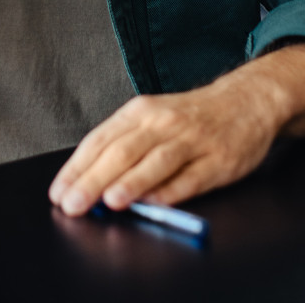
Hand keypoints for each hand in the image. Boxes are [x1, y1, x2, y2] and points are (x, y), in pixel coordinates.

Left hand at [48, 42, 304, 215]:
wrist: (246, 100)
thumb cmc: (190, 116)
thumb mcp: (152, 119)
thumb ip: (123, 147)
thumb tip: (89, 182)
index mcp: (140, 112)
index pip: (100, 140)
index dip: (77, 168)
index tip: (58, 192)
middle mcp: (163, 123)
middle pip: (123, 152)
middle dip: (94, 180)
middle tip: (73, 203)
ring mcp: (192, 140)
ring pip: (157, 162)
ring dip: (132, 182)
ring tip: (111, 201)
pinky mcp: (219, 159)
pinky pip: (192, 177)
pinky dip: (173, 191)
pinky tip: (155, 203)